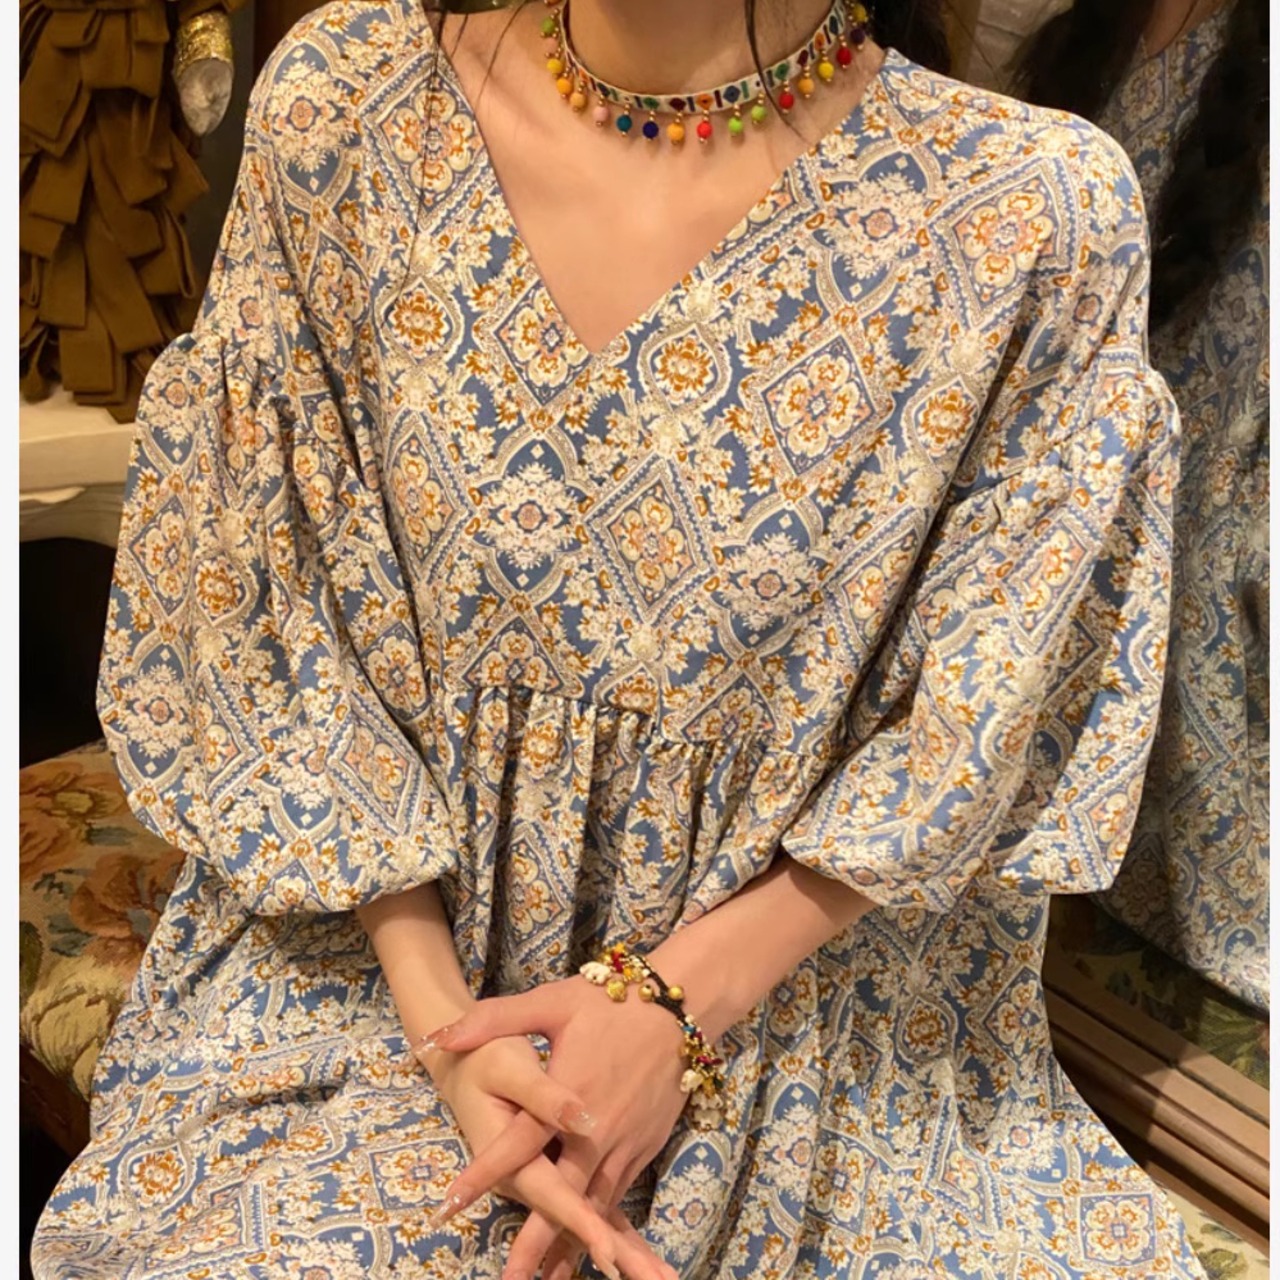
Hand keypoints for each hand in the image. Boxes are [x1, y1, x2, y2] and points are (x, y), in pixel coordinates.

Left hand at [425, 979, 686, 1279]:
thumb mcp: (551, 1002)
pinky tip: (592, 1249)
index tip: (451, 1203)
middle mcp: (597, 1132)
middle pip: (561, 1196)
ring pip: (595, 1207)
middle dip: (535, 1242)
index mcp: (569, 1094)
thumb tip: (440, 1034)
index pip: (517, 1143)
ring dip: (572, 1246)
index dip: (483, 1173)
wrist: (682, 1006)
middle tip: (511, 1279)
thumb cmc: (612, 1003)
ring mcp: (625, 1144)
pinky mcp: (644, 1148)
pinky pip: (618, 1196)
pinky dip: (602, 1226)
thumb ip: (494, 1019)